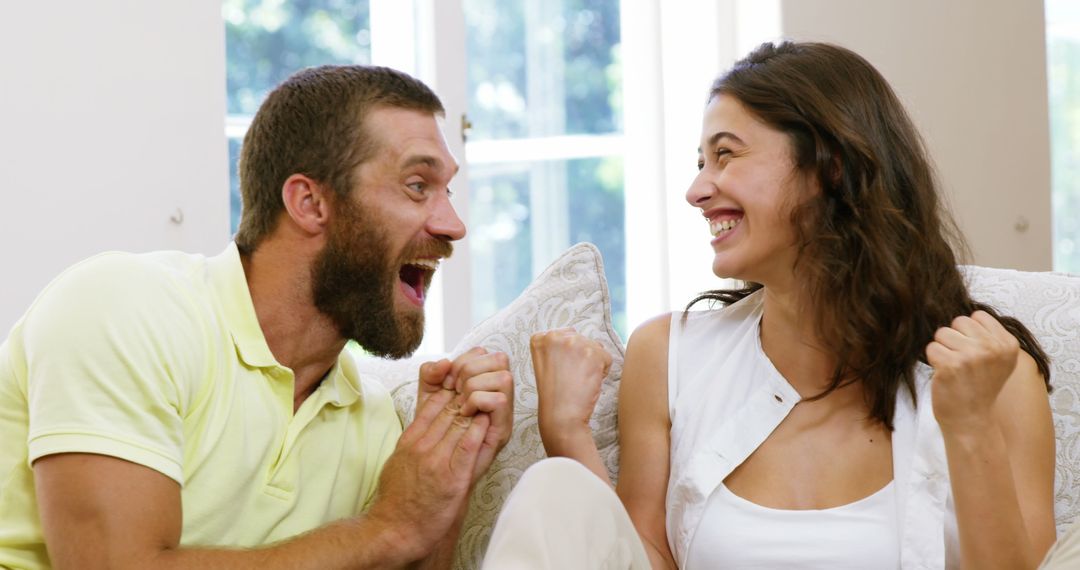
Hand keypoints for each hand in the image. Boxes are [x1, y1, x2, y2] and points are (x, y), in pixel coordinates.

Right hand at [365, 389, 487, 561]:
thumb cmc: (396, 499)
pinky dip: (477, 431)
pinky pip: (467, 447)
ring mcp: (436, 461)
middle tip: (480, 385)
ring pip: (458, 425)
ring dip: (475, 410)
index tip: (461, 386)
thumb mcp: (397, 462)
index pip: (431, 407)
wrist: (395, 529)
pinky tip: (486, 421)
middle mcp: (422, 447)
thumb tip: (422, 429)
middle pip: (447, 412)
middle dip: (465, 397)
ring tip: (488, 397)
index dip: (449, 393)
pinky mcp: (452, 478)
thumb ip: (411, 443)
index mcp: (409, 441)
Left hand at [417, 348, 513, 480]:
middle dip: (471, 370)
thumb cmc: (430, 439)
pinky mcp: (502, 432)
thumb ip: (431, 377)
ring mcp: (502, 415)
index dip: (465, 359)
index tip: (447, 379)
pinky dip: (480, 400)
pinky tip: (466, 412)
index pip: (486, 354)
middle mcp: (497, 398)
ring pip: (504, 378)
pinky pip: (499, 401)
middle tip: (454, 389)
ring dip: (477, 385)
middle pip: (500, 360)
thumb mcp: (427, 401)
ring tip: (461, 402)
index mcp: (482, 387)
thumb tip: (443, 362)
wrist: (429, 479)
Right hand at [530, 328, 611, 452]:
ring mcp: (575, 343)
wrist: (560, 416)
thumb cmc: (553, 395)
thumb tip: (576, 335)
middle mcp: (556, 336)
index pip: (566, 335)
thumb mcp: (544, 364)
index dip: (568, 355)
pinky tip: (588, 383)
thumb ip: (556, 347)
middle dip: (581, 358)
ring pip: (595, 348)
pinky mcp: (593, 354)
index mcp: (540, 338)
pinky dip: (602, 372)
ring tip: (578, 380)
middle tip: (569, 378)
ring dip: (592, 364)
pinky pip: (607, 358)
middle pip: (581, 340)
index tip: (560, 371)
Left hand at [927, 310, 1020, 432]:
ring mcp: (972, 356)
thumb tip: (965, 312)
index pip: (977, 316)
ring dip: (942, 349)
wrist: (971, 420)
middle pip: (958, 321)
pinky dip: (933, 360)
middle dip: (955, 339)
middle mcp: (992, 348)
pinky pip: (931, 348)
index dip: (969, 333)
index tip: (974, 352)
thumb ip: (988, 336)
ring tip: (954, 368)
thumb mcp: (998, 360)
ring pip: (942, 333)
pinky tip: (945, 375)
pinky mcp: (951, 365)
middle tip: (962, 362)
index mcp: (1008, 344)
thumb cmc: (979, 388)